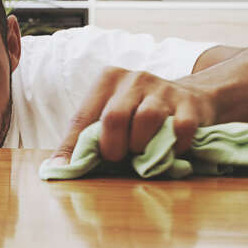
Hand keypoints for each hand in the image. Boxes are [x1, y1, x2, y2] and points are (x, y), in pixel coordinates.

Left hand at [45, 66, 215, 165]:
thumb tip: (57, 167)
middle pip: (113, 116)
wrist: (191, 95)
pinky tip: (167, 150)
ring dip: (140, 144)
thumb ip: (83, 137)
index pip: (83, 116)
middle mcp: (134, 79)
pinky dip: (172, 146)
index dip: (73, 146)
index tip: (67, 167)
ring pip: (146, 118)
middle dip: (111, 146)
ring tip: (140, 151)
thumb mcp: (108, 115)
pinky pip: (179, 128)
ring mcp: (163, 88)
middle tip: (115, 157)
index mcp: (108, 79)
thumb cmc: (137, 111)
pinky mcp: (190, 103)